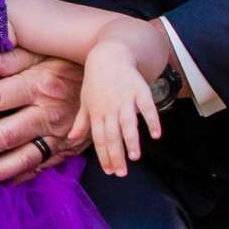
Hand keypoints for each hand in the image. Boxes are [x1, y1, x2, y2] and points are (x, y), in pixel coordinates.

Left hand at [0, 49, 85, 190]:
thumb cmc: (71, 63)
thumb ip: (15, 57)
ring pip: (23, 158)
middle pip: (4, 135)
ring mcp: (59, 135)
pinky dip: (22, 177)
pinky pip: (43, 167)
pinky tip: (3, 185)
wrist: (113, 82)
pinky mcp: (69, 150)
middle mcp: (47, 113)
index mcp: (38, 85)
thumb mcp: (45, 52)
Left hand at [67, 42, 161, 175]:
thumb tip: (71, 138)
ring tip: (134, 158)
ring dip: (131, 141)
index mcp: (96, 112)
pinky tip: (156, 135)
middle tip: (121, 173)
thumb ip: (82, 122)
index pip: (99, 139)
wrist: (109, 55)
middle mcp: (110, 107)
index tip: (110, 171)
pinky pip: (147, 107)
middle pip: (112, 135)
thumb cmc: (96, 81)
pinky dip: (152, 120)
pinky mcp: (140, 90)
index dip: (104, 156)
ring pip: (128, 123)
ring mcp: (125, 99)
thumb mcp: (85, 101)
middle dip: (116, 156)